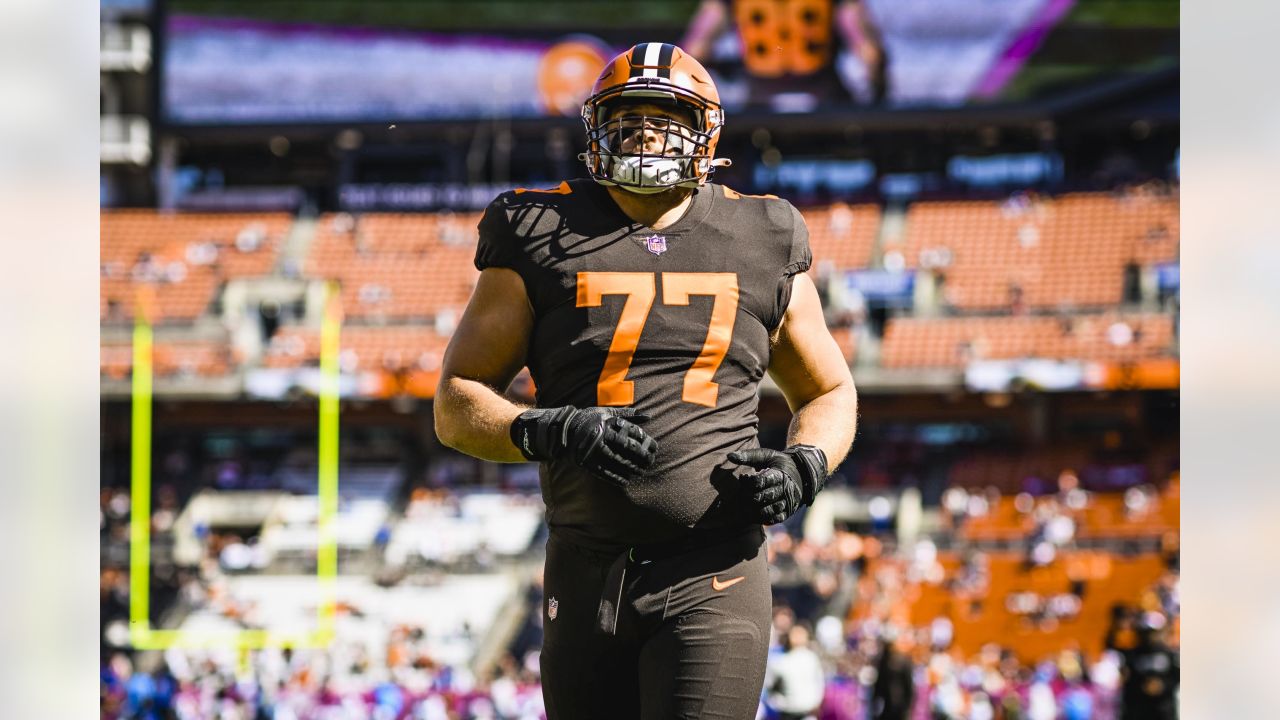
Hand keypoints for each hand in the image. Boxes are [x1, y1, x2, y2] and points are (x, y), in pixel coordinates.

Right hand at [510, 406, 657, 487]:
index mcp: (606, 422)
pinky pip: (604, 472)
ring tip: (640, 473)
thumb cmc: (588, 419)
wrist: (562, 430)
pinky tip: (625, 481)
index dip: (644, 441)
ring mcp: (592, 449)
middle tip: (650, 462)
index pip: (631, 432)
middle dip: (641, 456)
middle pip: (626, 447)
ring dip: (631, 469)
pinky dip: (616, 478)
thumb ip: (628, 415)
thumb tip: (649, 416)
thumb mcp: (606, 413)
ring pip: (617, 461)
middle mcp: (600, 435)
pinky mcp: (585, 461)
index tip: (654, 447)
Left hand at [726, 445, 828, 524]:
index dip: (749, 482)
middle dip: (748, 496)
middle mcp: (785, 490)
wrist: (802, 475)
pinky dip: (762, 519)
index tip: (743, 477)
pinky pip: (774, 519)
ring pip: (768, 510)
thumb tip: (729, 456)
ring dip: (753, 510)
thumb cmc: (779, 464)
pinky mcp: (787, 512)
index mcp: (780, 475)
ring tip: (744, 505)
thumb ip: (748, 456)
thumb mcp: (767, 456)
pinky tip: (753, 514)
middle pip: (763, 496)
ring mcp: (787, 503)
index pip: (761, 481)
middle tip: (740, 494)